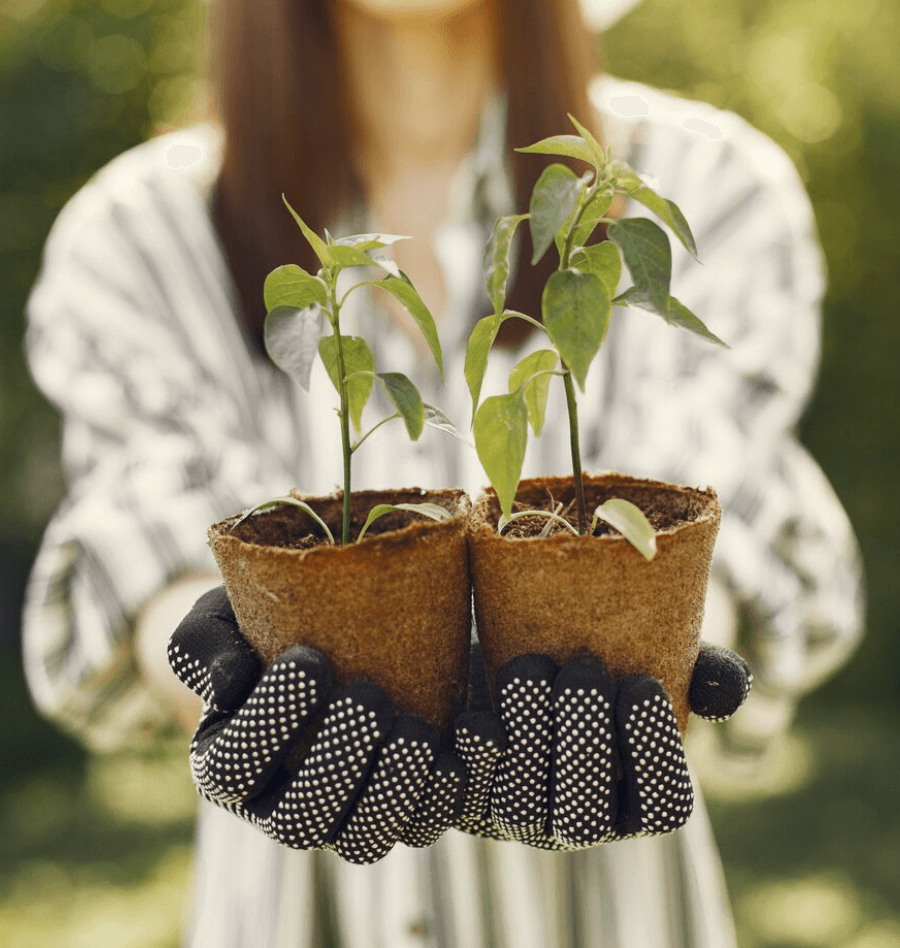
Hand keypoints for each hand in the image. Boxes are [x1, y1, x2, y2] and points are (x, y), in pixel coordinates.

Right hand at [168, 587, 466, 863]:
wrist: (351, 628)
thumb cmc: (277, 621)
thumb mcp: (225, 615)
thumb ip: (203, 642)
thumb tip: (228, 684)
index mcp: (231, 764)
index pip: (233, 770)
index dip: (267, 725)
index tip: (312, 660)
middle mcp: (283, 806)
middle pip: (300, 821)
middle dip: (336, 762)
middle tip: (370, 697)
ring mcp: (345, 818)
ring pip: (365, 839)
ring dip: (393, 789)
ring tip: (418, 729)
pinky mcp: (403, 813)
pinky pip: (425, 824)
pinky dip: (448, 790)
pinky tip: (467, 737)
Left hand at [452, 644, 751, 848]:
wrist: (509, 653)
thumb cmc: (593, 660)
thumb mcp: (648, 657)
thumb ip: (697, 670)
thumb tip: (729, 687)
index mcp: (633, 799)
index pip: (662, 807)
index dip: (654, 755)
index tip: (640, 685)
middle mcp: (576, 820)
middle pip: (586, 817)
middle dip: (585, 745)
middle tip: (582, 671)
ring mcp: (517, 817)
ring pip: (522, 807)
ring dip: (527, 742)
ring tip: (529, 669)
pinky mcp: (463, 800)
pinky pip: (461, 801)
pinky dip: (467, 763)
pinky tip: (473, 719)